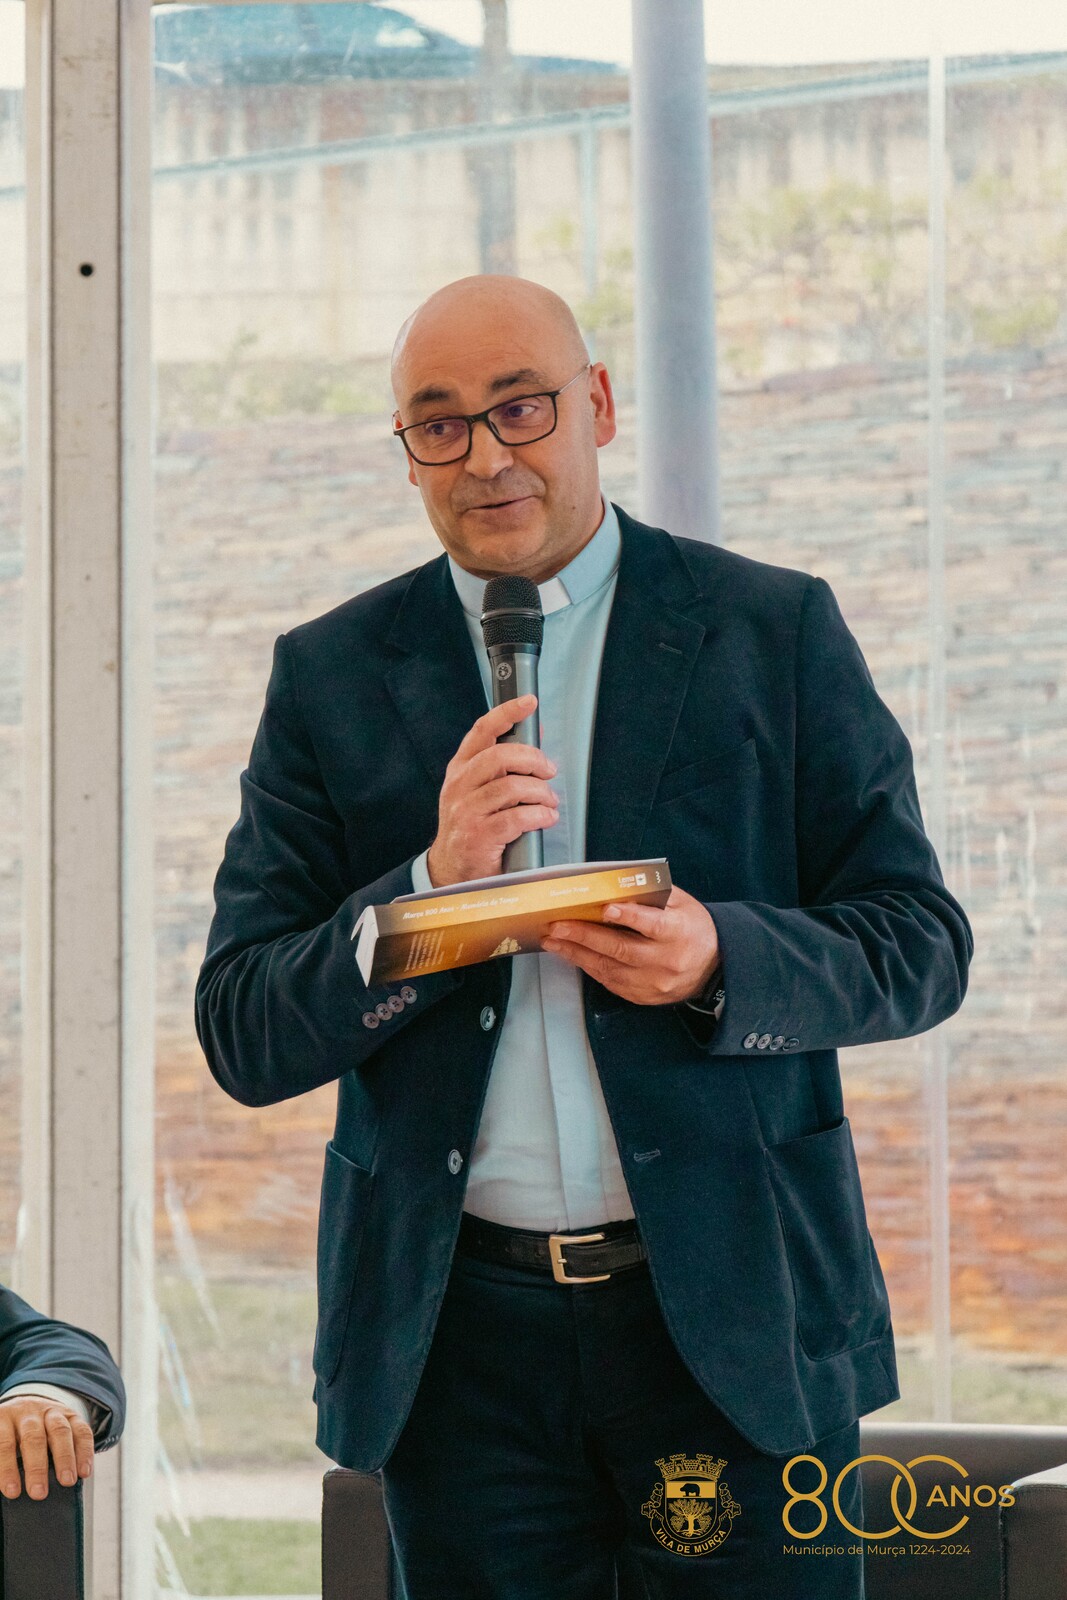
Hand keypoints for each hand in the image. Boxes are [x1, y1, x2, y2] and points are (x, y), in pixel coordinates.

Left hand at [0, 1395, 94, 1498]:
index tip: (12, 1492)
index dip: (8, 1468)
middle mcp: (28, 1412)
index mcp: (4, 1419)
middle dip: (37, 1467)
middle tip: (38, 1492)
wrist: (26, 1408)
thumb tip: (7, 1488)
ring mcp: (51, 1411)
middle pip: (34, 1437)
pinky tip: (84, 1471)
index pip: (5, 1443)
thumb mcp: (1, 1443)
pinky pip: (82, 1430)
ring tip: (66, 1482)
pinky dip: (85, 1451)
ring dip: (64, 1458)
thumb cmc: (9, 1436)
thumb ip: (2, 1460)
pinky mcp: (72, 1414)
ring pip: (59, 1431)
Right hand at [427, 695, 558, 887]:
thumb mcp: (481, 790)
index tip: (529, 702)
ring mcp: (467, 811)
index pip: (482, 731)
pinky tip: (546, 818)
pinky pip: (517, 818)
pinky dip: (539, 816)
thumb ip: (505, 764)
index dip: (506, 713)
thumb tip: (536, 733)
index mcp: (460, 769)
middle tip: (549, 772)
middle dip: (533, 760)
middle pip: (500, 756)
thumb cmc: (473, 825)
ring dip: (540, 793)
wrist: (452, 870)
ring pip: (512, 788)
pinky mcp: (479, 836)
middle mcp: (459, 786)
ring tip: (549, 802)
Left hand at [542, 885, 719, 1005]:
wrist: (714, 968)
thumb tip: (616, 884)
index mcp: (679, 933)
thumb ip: (652, 894)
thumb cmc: (693, 929)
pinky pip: (609, 982)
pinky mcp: (642, 996)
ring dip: (577, 953)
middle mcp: (666, 961)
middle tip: (558, 925)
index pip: (653, 926)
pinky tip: (571, 953)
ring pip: (609, 969)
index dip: (630, 917)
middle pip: (622, 949)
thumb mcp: (683, 904)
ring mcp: (653, 983)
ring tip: (554, 940)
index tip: (607, 909)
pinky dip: (588, 966)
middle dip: (585, 936)